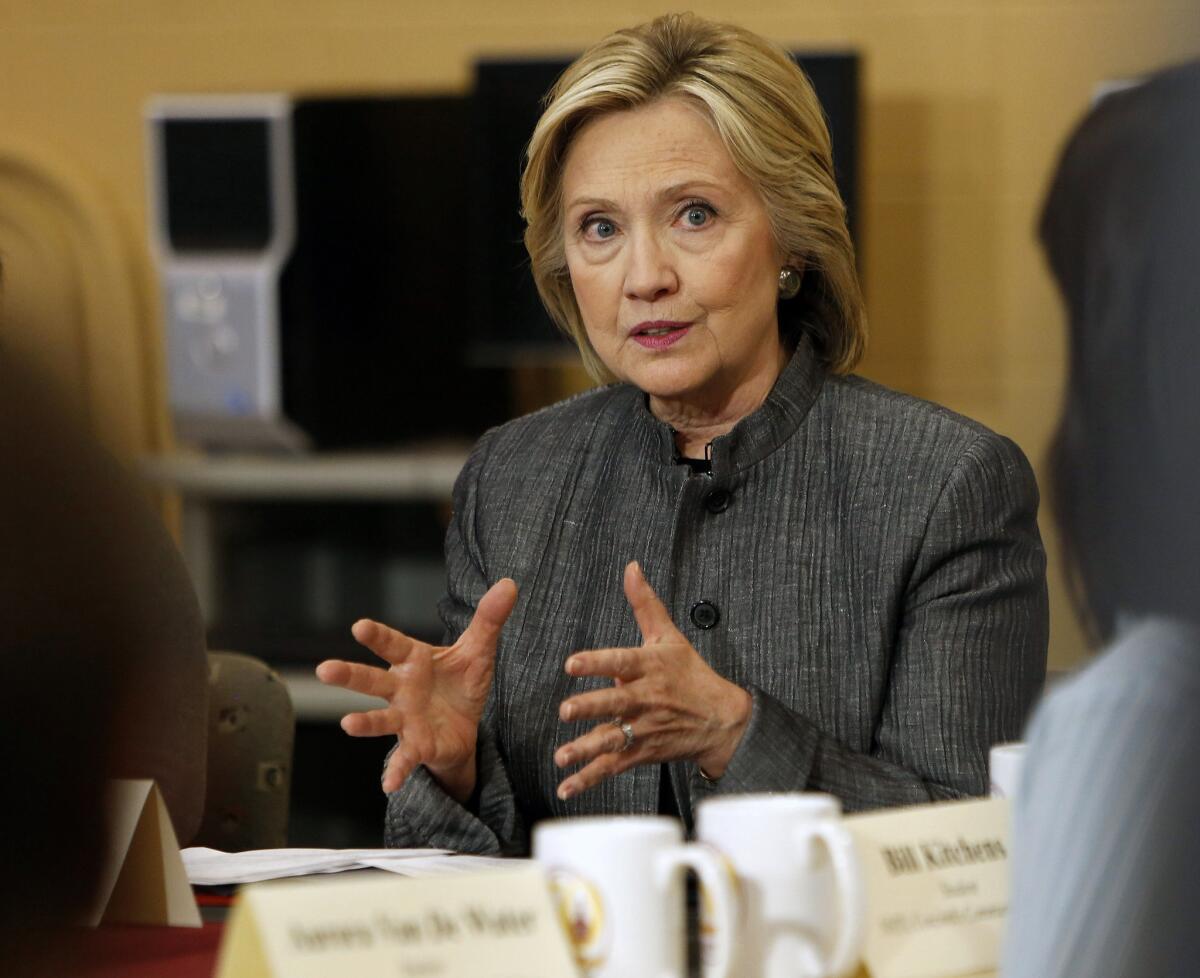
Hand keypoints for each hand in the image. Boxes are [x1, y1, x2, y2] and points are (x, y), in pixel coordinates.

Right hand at [315, 578, 517, 801]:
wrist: (464, 727)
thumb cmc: (460, 683)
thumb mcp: (479, 650)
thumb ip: (489, 619)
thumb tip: (509, 584)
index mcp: (413, 661)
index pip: (392, 644)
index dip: (377, 636)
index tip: (359, 626)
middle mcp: (401, 689)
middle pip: (371, 680)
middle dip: (348, 674)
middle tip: (323, 669)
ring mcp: (404, 719)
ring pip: (379, 719)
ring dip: (364, 722)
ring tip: (348, 723)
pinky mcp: (417, 745)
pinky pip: (405, 758)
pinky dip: (397, 771)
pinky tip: (389, 785)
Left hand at [554, 562, 750, 799]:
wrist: (721, 719)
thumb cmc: (690, 674)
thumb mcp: (669, 636)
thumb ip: (644, 604)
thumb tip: (630, 568)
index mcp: (650, 667)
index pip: (621, 661)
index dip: (598, 662)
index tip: (572, 662)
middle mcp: (646, 699)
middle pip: (616, 703)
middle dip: (592, 707)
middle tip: (567, 710)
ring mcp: (644, 728)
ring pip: (613, 739)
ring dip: (587, 749)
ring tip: (563, 756)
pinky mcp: (642, 752)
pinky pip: (613, 767)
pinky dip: (589, 779)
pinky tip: (567, 786)